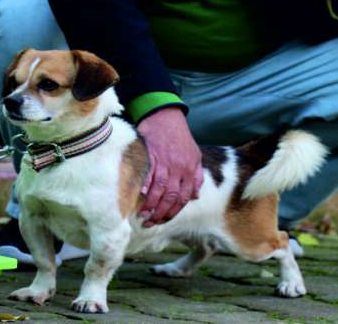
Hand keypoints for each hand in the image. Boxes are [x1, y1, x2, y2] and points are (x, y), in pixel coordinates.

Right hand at [136, 107, 202, 226]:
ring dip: (151, 204)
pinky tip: (141, 196)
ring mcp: (165, 162)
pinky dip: (145, 186)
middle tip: (150, 222)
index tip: (164, 220)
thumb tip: (195, 196)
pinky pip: (149, 174)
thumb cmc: (180, 136)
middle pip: (171, 197)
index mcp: (190, 170)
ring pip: (160, 189)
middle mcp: (179, 169)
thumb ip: (196, 177)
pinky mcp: (152, 155)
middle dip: (161, 213)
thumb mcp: (195, 155)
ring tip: (143, 214)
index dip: (174, 211)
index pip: (184, 198)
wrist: (165, 115)